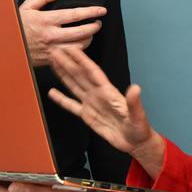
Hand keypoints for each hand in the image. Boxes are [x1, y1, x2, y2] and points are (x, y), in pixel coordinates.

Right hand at [19, 0, 107, 65]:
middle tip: (98, 23)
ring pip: (80, 46)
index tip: (101, 10)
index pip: (75, 15)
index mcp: (47, 20)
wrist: (7, 46)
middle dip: (94, 27)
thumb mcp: (27, 6)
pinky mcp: (52, 59)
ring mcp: (53, 49)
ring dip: (89, 39)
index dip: (91, 12)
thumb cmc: (18, 26)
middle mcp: (51, 35)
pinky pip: (71, 56)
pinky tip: (79, 44)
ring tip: (90, 33)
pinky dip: (79, 50)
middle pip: (82, 32)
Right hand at [49, 47, 164, 177]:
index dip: (81, 60)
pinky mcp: (87, 116)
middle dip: (68, 63)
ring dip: (64, 74)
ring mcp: (91, 104)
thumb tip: (135, 88)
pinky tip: (52, 92)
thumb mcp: (137, 115)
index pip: (92, 72)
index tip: (71, 49)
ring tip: (53, 63)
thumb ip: (134, 102)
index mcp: (108, 91)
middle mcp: (98, 94)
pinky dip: (61, 99)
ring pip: (74, 86)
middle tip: (54, 51)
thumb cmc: (139, 127)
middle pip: (80, 75)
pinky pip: (72, 106)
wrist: (135, 142)